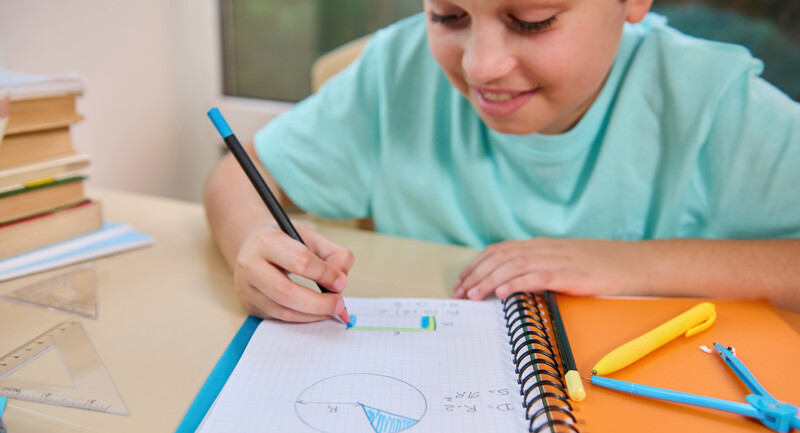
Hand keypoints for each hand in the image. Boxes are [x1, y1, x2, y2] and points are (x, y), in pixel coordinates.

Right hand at [233, 222, 353, 321]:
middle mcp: (250, 266)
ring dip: (313, 315)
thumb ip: (332, 253)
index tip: (341, 282)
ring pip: (282, 310)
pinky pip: (279, 318)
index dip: (324, 274)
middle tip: (339, 304)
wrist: (250, 245)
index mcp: (266, 242)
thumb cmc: (284, 240)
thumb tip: (341, 281)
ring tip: (331, 310)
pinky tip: (316, 313)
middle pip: (285, 292)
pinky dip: (303, 318)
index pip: (299, 261)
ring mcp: (247, 288)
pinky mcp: (249, 305)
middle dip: (318, 303)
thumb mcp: (309, 236)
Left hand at [453, 238, 646, 299]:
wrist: (634, 263)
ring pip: (513, 266)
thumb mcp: (564, 263)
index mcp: (540, 245)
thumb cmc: (600, 266)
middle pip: (500, 257)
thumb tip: (512, 284)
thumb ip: (540, 268)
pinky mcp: (569, 274)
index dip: (477, 264)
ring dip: (489, 280)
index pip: (499, 250)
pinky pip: (537, 277)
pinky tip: (503, 293)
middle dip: (476, 274)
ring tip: (474, 295)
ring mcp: (557, 259)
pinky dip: (516, 283)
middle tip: (460, 292)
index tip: (462, 280)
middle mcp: (544, 248)